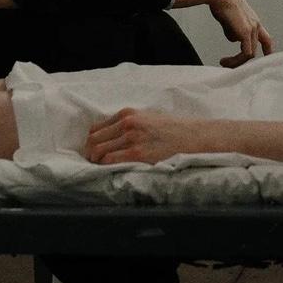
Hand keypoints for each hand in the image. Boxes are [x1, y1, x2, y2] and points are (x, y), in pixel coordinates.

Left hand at [84, 108, 212, 163]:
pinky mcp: (137, 154)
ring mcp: (131, 139)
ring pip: (99, 151)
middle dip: (90, 151)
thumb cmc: (171, 128)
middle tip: (93, 160)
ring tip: (99, 166)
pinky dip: (105, 166)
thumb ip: (128, 123)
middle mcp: (127, 124)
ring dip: (95, 160)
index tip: (93, 148)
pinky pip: (110, 161)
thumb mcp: (147, 117)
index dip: (91, 140)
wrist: (191, 136)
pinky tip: (108, 169)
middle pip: (94, 139)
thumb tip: (110, 135)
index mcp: (127, 113)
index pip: (96, 127)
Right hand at [205, 0, 273, 67]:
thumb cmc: (221, 1)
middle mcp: (256, 25)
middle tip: (231, 65)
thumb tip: (233, 40)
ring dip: (237, 62)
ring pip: (250, 54)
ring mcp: (252, 29)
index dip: (267, 49)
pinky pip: (245, 53)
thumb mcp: (229, 19)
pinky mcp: (245, 32)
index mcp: (254, 21)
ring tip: (224, 63)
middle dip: (245, 60)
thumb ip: (233, 30)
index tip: (265, 57)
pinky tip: (225, 61)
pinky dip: (236, 60)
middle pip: (258, 48)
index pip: (265, 38)